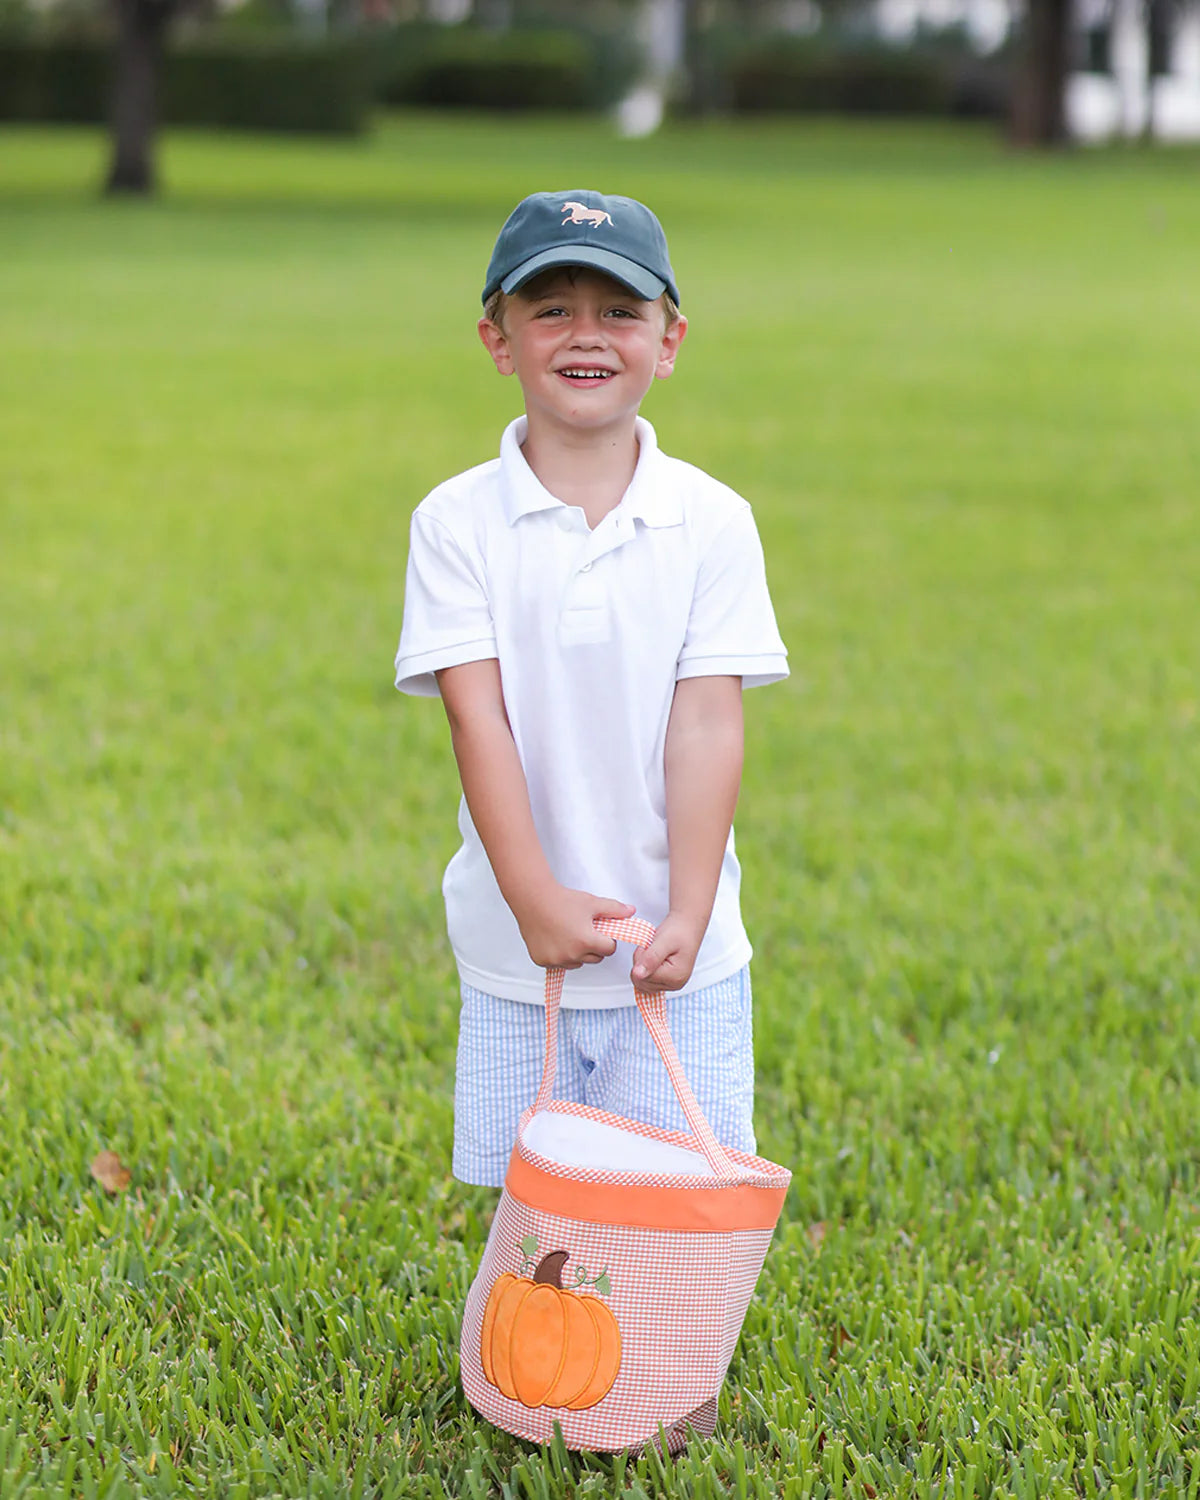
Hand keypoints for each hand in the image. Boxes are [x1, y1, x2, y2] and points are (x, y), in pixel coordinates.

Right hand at [513, 884, 634, 970]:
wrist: (532, 898)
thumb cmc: (562, 900)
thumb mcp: (592, 903)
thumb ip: (614, 909)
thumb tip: (632, 911)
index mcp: (586, 941)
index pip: (609, 949)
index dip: (607, 939)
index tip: (599, 930)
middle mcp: (571, 955)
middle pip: (595, 959)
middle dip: (594, 947)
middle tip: (584, 930)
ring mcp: (555, 960)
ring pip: (577, 963)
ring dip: (578, 953)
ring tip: (569, 933)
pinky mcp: (542, 961)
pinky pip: (559, 963)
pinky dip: (560, 955)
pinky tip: (556, 939)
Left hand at [631, 911, 705, 992]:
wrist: (688, 924)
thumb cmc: (680, 930)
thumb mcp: (664, 941)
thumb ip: (650, 958)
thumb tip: (637, 974)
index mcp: (675, 977)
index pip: (643, 977)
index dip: (640, 959)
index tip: (649, 946)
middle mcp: (675, 984)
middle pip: (642, 981)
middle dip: (640, 963)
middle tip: (651, 948)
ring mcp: (671, 983)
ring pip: (643, 981)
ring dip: (642, 965)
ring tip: (653, 952)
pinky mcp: (667, 980)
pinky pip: (647, 980)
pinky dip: (646, 968)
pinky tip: (653, 959)